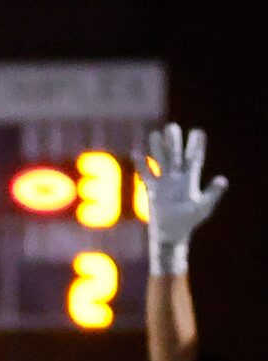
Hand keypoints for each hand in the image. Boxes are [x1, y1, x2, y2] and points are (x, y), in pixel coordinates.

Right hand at [143, 123, 227, 276]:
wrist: (171, 233)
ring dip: (157, 148)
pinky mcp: (153, 190)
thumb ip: (213, 192)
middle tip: (172, 127)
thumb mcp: (204, 206)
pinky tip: (136, 152)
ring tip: (155, 133)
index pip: (194, 159)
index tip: (197, 131)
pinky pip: (146, 174)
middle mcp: (177, 178)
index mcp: (191, 179)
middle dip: (174, 142)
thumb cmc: (189, 221)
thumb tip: (222, 179)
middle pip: (175, 155)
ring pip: (160, 162)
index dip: (196, 146)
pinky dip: (141, 164)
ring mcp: (164, 183)